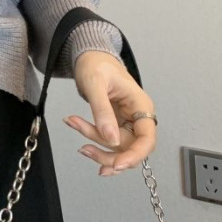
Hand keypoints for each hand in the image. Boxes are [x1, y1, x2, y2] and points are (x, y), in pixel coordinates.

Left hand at [63, 50, 156, 176]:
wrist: (89, 57)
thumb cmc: (96, 64)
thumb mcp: (95, 84)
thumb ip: (102, 111)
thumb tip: (111, 139)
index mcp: (140, 105)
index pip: (147, 139)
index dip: (135, 155)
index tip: (116, 164)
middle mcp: (137, 116)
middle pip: (130, 148)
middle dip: (106, 150)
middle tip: (84, 148)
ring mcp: (126, 121)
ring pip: (116, 146)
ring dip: (95, 143)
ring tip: (74, 124)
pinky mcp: (115, 123)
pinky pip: (107, 139)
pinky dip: (92, 138)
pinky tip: (78, 127)